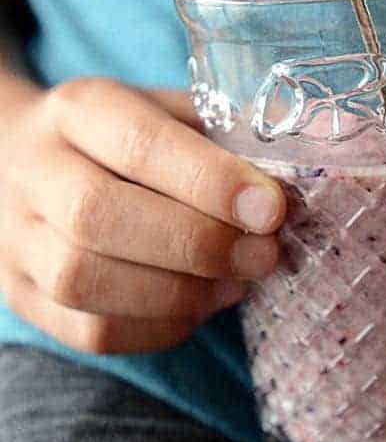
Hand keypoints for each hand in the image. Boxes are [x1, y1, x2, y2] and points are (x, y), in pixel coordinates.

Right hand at [0, 77, 285, 353]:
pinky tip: (197, 308)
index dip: (209, 182)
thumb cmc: (125, 141)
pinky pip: (88, 331)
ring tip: (235, 285)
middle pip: (98, 216)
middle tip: (263, 257)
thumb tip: (300, 176)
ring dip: (177, 294)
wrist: (28, 164)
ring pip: (84, 281)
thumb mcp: (170, 114)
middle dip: (197, 245)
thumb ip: (224, 140)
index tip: (271, 210)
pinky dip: (156, 328)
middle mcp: (35, 171)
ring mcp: (17, 238)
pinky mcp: (23, 295)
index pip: (137, 143)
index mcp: (79, 109)